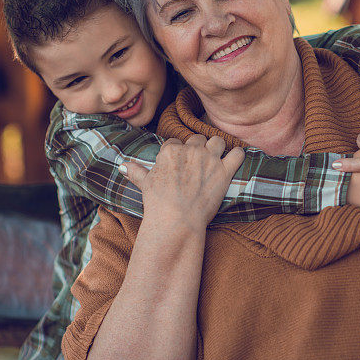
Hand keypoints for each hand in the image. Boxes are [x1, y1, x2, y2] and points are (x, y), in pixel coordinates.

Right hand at [123, 134, 244, 231]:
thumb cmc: (158, 203)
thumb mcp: (145, 184)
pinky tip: (234, 160)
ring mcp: (209, 159)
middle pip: (197, 139)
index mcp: (171, 151)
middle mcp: (191, 150)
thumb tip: (121, 165)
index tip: (180, 164)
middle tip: (198, 163)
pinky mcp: (225, 171)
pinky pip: (238, 154)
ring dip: (218, 147)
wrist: (176, 220)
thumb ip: (136, 171)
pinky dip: (238, 155)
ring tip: (217, 157)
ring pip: (218, 140)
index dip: (178, 152)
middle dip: (198, 148)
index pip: (176, 142)